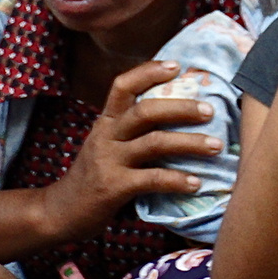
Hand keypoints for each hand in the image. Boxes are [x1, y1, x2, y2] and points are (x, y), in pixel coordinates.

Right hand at [39, 61, 221, 243]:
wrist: (60, 212)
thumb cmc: (97, 174)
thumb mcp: (110, 144)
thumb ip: (136, 129)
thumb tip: (186, 112)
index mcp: (107, 121)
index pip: (123, 86)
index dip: (149, 72)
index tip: (178, 66)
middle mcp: (107, 135)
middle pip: (146, 111)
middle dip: (182, 108)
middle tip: (211, 111)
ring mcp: (109, 160)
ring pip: (155, 143)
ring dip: (190, 143)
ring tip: (217, 146)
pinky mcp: (113, 187)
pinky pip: (152, 179)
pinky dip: (177, 180)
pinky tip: (196, 183)